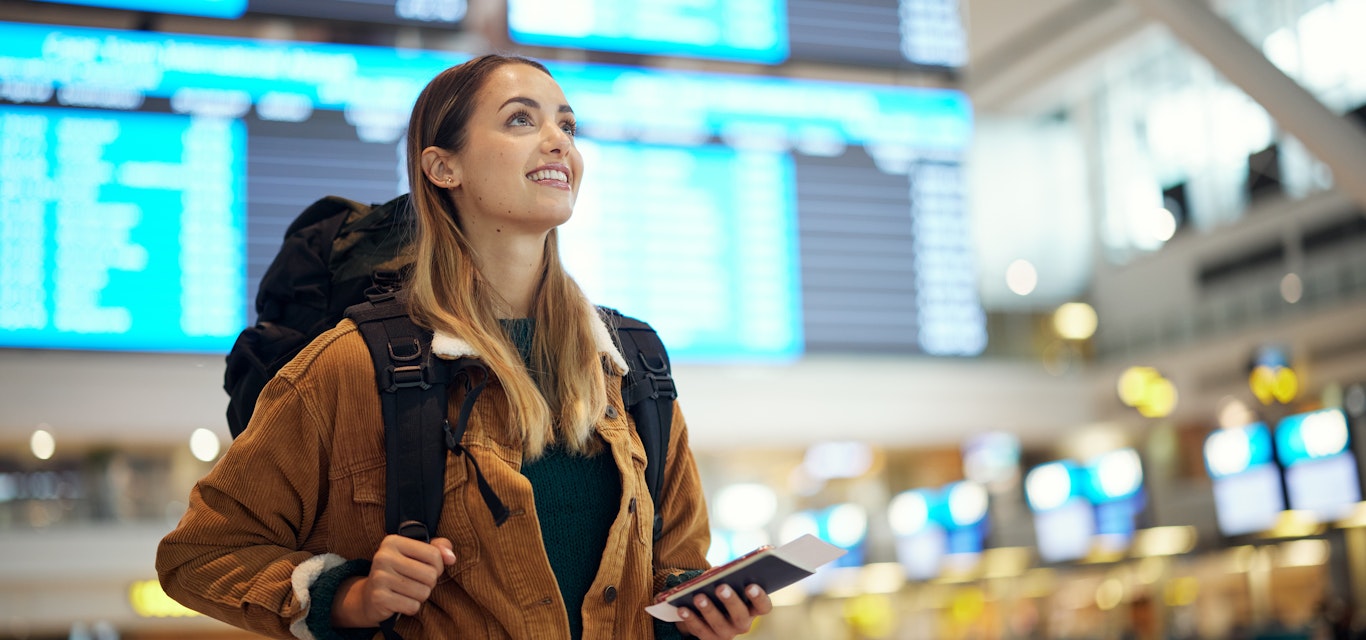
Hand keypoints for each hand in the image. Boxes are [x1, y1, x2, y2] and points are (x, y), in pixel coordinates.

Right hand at [332, 535, 455, 626]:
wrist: (369, 596)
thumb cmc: (399, 572)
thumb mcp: (416, 554)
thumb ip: (438, 548)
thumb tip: (451, 558)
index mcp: (393, 541)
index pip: (434, 554)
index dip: (438, 566)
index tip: (427, 568)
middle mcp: (384, 557)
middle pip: (430, 575)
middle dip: (429, 583)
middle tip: (416, 582)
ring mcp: (379, 578)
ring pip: (423, 592)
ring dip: (420, 596)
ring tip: (408, 591)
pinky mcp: (379, 598)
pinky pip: (412, 606)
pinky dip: (411, 607)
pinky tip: (400, 601)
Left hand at [674, 584, 771, 639]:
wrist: (705, 611)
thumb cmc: (720, 591)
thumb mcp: (726, 582)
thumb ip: (726, 576)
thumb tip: (716, 572)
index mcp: (752, 608)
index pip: (763, 606)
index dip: (759, 598)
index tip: (750, 586)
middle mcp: (742, 624)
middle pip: (740, 616)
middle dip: (730, 601)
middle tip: (721, 588)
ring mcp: (726, 633)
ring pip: (719, 625)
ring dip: (708, 610)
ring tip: (698, 596)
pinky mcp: (709, 639)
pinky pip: (700, 630)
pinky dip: (691, 619)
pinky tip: (682, 608)